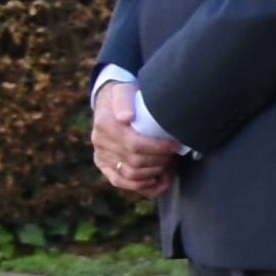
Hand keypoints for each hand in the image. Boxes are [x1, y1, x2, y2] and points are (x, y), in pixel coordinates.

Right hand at [87, 78, 166, 198]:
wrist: (110, 102)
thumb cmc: (124, 96)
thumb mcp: (124, 90)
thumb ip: (124, 100)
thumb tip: (126, 117)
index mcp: (104, 124)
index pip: (134, 144)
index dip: (158, 148)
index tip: (175, 145)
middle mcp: (100, 142)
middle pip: (135, 162)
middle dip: (160, 160)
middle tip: (173, 154)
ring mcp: (101, 156)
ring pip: (131, 175)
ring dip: (155, 173)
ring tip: (168, 164)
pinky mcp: (104, 166)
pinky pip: (121, 183)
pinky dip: (143, 185)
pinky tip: (158, 179)